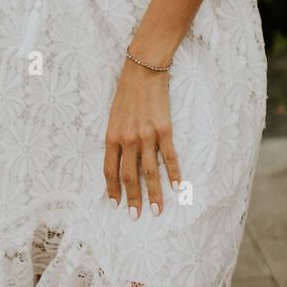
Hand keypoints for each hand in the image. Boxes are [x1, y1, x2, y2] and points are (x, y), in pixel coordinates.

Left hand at [103, 58, 180, 218]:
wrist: (143, 70)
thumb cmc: (126, 92)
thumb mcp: (113, 116)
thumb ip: (117, 138)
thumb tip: (120, 159)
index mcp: (112, 135)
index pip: (110, 169)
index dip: (113, 189)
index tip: (116, 204)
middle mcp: (128, 138)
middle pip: (129, 175)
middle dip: (132, 198)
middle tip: (136, 216)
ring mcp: (147, 135)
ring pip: (150, 171)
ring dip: (153, 193)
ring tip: (157, 210)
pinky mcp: (164, 129)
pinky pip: (169, 157)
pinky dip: (173, 173)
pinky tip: (176, 187)